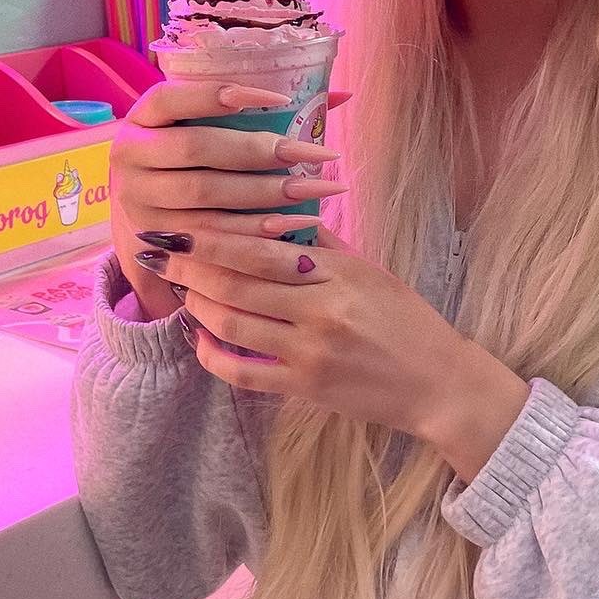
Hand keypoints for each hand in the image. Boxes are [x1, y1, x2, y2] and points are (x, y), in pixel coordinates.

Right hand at [108, 82, 349, 318]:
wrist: (146, 209)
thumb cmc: (193, 155)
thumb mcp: (206, 125)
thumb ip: (262, 109)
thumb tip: (342, 95)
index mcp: (140, 117)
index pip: (175, 97)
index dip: (222, 95)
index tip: (281, 98)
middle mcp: (129, 156)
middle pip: (197, 149)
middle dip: (261, 151)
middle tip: (316, 155)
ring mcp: (137, 200)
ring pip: (205, 195)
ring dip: (266, 194)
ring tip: (319, 189)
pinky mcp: (154, 239)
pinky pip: (209, 236)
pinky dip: (255, 230)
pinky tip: (295, 223)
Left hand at [137, 222, 526, 464]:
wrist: (440, 384)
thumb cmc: (408, 322)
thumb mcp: (373, 272)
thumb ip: (326, 245)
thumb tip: (279, 211)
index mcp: (339, 272)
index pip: (261, 246)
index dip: (212, 236)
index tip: (180, 223)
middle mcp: (321, 309)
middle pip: (237, 281)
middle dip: (189, 266)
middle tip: (158, 252)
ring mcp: (310, 352)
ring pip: (233, 323)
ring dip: (197, 305)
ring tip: (178, 291)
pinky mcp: (305, 387)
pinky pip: (244, 372)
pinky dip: (214, 355)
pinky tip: (200, 339)